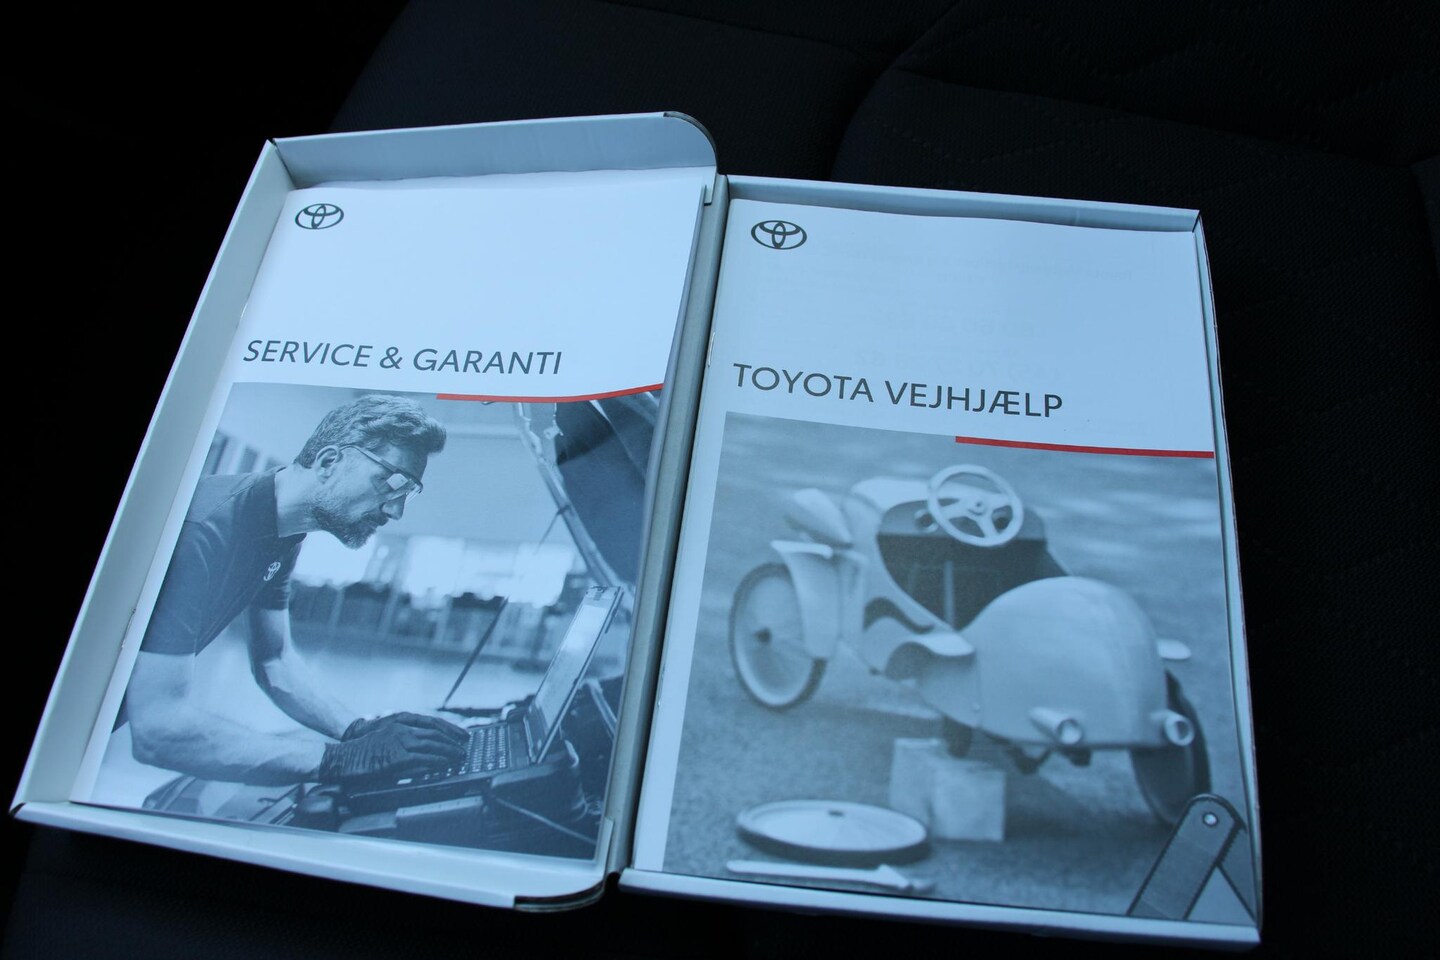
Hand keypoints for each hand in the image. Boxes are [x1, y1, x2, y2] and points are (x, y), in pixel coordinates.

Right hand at [319, 717, 467, 786]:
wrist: (341, 757)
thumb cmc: (361, 752)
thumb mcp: (385, 739)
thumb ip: (403, 742)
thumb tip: (423, 750)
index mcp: (399, 723)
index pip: (432, 723)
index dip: (449, 729)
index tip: (462, 736)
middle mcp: (401, 729)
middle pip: (435, 734)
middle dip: (452, 742)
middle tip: (465, 749)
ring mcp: (398, 743)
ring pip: (431, 746)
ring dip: (448, 752)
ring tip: (460, 758)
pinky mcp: (395, 758)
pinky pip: (422, 760)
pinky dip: (436, 762)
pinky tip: (444, 765)